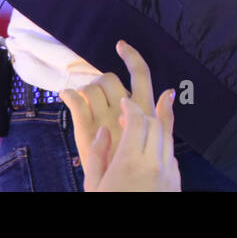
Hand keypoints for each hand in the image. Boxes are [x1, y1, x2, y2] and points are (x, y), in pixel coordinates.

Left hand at [67, 40, 178, 191]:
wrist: (118, 191)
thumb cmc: (137, 170)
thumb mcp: (157, 145)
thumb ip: (164, 119)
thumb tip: (170, 92)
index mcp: (143, 115)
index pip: (142, 76)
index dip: (133, 58)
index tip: (122, 46)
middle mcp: (124, 113)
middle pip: (114, 77)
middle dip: (111, 69)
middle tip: (117, 50)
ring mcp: (103, 120)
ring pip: (94, 86)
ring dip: (89, 86)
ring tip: (87, 95)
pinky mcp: (85, 131)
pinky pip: (76, 101)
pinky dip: (68, 94)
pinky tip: (66, 95)